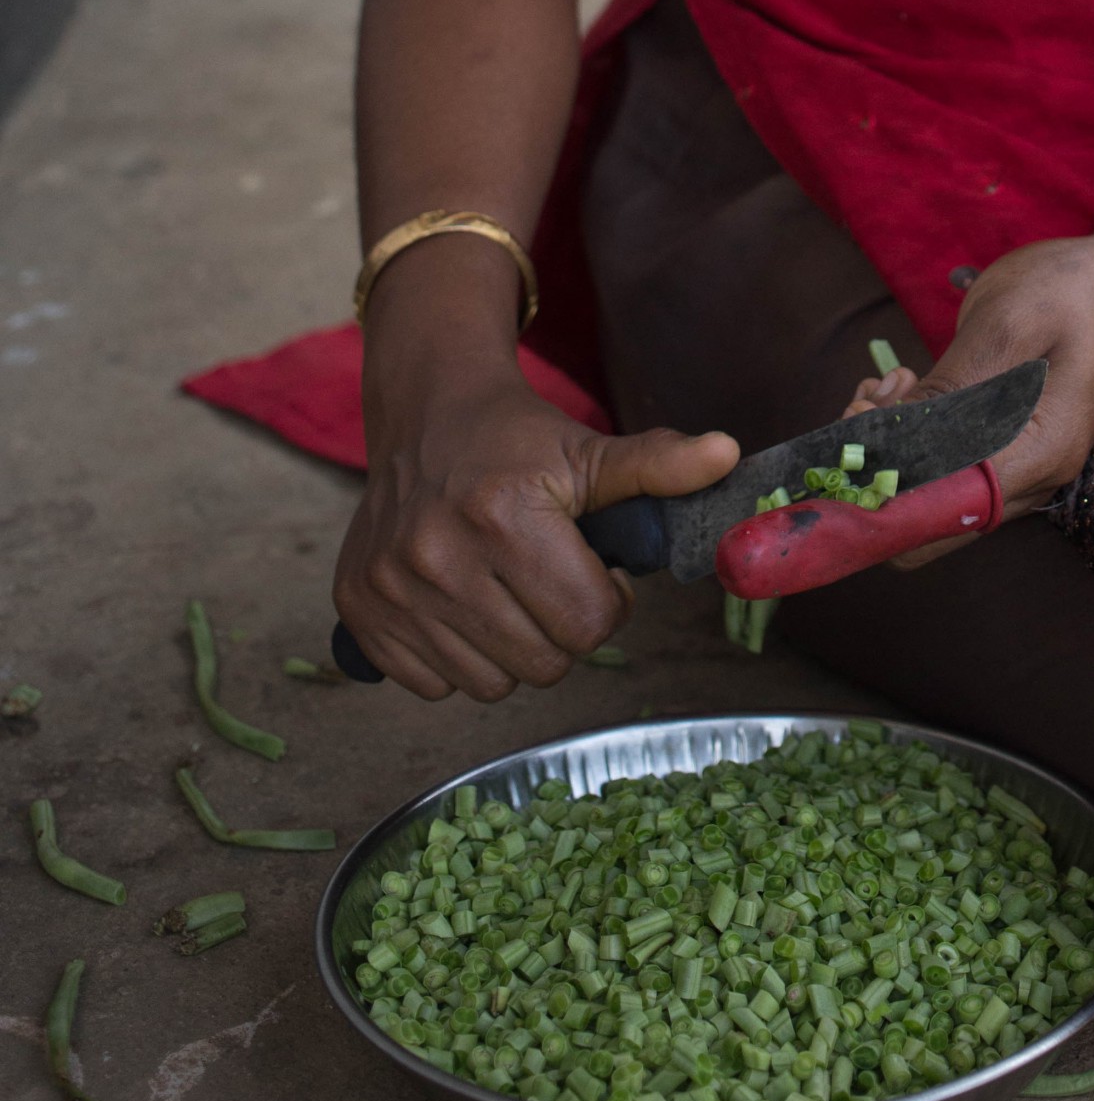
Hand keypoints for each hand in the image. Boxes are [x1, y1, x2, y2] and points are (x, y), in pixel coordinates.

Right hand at [336, 360, 736, 699]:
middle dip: (562, 629)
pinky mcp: (358, 610)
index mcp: (503, 514)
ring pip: (488, 685)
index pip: (589, 623)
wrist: (426, 414)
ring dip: (511, 649)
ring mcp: (391, 587)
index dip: (607, 602)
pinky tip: (462, 603)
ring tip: (507, 589)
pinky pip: (431, 686)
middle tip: (551, 580)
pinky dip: (456, 658)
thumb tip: (729, 456)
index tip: (594, 569)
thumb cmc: (517, 440)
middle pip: (543, 664)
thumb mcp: (590, 449)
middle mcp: (437, 554)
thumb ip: (659, 465)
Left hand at [845, 232, 1093, 557]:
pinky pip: (948, 462)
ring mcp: (1021, 468)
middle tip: (874, 394)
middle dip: (881, 459)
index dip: (878, 494)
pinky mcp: (1009, 449)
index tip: (853, 435)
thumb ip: (948, 392)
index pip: (937, 521)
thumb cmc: (1069, 290)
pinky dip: (914, 430)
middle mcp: (1030, 480)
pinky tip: (908, 386)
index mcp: (1036, 458)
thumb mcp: (1004, 325)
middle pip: (928, 511)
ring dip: (893, 441)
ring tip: (893, 381)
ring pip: (932, 488)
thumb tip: (884, 451)